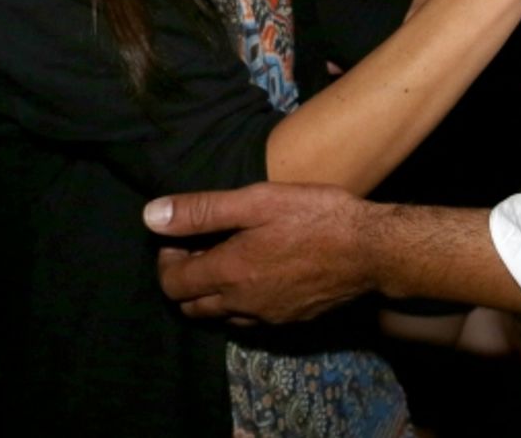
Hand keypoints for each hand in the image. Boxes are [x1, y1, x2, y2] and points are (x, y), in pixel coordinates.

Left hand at [145, 183, 372, 323]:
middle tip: (199, 245)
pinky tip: (258, 273)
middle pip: (191, 305)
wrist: (370, 249)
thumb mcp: (257, 201)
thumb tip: (151, 215)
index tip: (177, 235)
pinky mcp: (290, 319)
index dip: (165, 259)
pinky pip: (249, 318)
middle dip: (184, 276)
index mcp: (229, 273)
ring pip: (220, 315)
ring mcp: (267, 316)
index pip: (172, 283)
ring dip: (211, 291)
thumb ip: (203, 210)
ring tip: (227, 257)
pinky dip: (239, 300)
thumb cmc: (314, 215)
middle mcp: (242, 304)